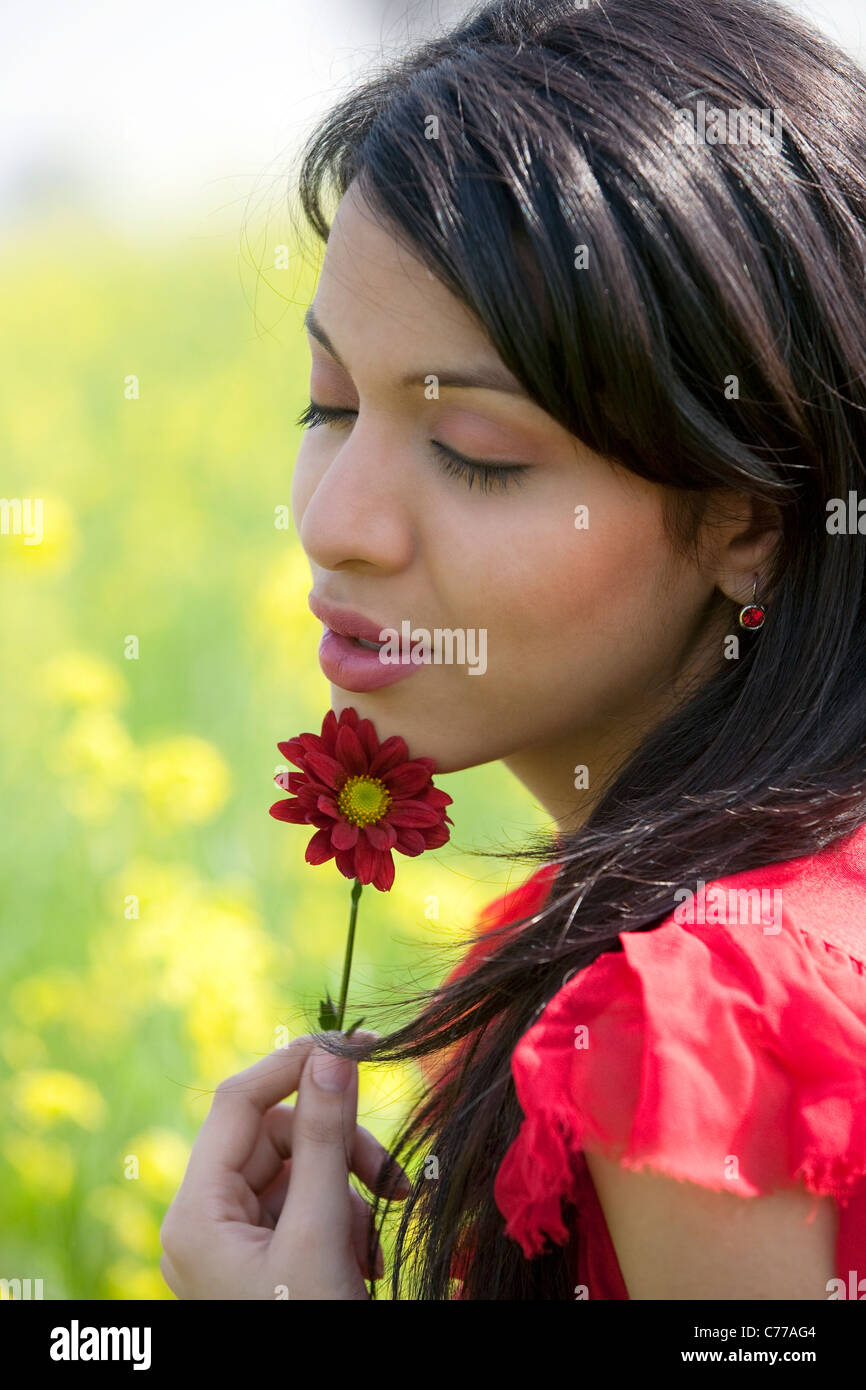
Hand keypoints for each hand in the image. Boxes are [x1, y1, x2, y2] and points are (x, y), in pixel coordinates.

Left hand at [159, 1032, 409, 1299]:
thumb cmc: (309, 1328)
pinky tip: (365, 1260)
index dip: (296, 1063)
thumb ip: (325, 1139)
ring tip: (376, 1235)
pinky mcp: (261, 1262)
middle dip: (340, 1149)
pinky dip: (344, 1222)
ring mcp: (232, 1245)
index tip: (355, 1043)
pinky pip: (305, 1210)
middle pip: (277, 1138)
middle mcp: (205, 1223)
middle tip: (390, 1175)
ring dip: (349, 1193)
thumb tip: (333, 1055)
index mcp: (196, 1214)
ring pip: (299, 1172)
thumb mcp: (320, 1232)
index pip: (239, 1101)